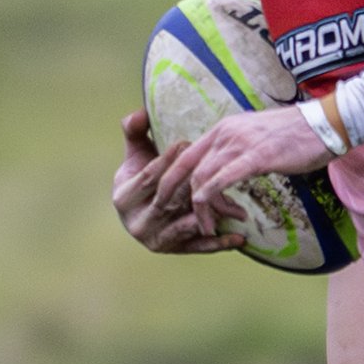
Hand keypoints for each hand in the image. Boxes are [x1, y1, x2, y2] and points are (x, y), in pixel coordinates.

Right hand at [111, 111, 241, 254]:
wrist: (143, 209)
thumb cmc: (143, 174)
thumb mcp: (137, 152)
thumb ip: (135, 130)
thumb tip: (139, 113)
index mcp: (123, 198)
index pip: (148, 177)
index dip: (166, 160)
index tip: (187, 143)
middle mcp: (138, 223)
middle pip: (169, 201)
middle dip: (193, 185)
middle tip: (218, 169)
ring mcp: (156, 240)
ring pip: (185, 225)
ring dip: (210, 216)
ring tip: (236, 208)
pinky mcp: (176, 250)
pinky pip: (198, 247)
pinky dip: (220, 243)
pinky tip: (240, 237)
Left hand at [156, 104, 329, 228]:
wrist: (326, 124)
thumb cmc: (297, 135)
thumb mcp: (257, 138)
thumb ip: (238, 151)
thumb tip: (229, 170)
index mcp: (223, 129)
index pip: (186, 155)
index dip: (173, 181)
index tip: (175, 204)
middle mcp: (225, 133)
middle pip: (187, 169)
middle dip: (181, 199)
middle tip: (192, 221)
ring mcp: (239, 144)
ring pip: (202, 178)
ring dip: (201, 208)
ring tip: (210, 226)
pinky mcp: (255, 157)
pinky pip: (221, 180)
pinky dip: (210, 200)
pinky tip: (211, 216)